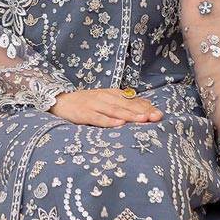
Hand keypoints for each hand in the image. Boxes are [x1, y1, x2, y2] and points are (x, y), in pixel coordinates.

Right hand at [49, 88, 163, 126]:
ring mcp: (95, 105)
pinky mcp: (84, 114)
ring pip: (115, 111)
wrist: (60, 100)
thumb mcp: (106, 100)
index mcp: (113, 94)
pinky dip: (109, 121)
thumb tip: (146, 111)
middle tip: (156, 117)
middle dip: (143, 111)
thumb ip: (123, 105)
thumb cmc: (87, 103)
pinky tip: (119, 124)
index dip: (146, 107)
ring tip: (142, 120)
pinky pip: (98, 118)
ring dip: (129, 115)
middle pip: (127, 105)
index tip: (159, 115)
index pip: (133, 101)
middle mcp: (106, 98)